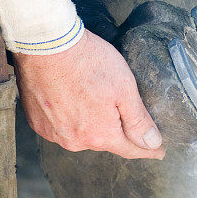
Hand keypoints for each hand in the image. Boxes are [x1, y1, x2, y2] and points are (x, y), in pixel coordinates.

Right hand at [13, 30, 163, 159]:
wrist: (46, 45)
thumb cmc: (88, 62)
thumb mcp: (125, 88)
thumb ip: (138, 120)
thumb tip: (152, 143)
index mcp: (100, 134)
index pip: (130, 149)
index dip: (148, 149)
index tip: (159, 151)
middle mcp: (75, 141)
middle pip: (105, 140)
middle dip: (117, 130)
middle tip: (123, 111)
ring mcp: (53, 132)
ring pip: (82, 133)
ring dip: (91, 122)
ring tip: (92, 98)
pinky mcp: (38, 122)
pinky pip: (61, 126)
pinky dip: (69, 117)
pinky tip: (71, 97)